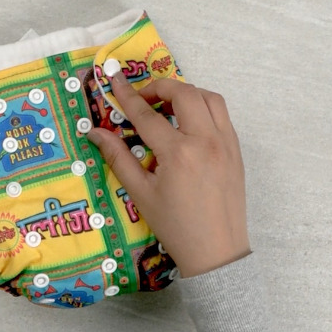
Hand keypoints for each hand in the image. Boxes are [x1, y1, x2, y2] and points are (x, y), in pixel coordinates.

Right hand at [88, 75, 250, 277]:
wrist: (216, 252)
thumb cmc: (175, 226)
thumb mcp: (141, 193)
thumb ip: (118, 157)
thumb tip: (95, 132)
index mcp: (179, 153)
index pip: (147, 114)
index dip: (127, 95)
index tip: (114, 79)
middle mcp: (206, 140)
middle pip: (184, 93)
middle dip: (159, 88)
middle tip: (142, 99)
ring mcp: (226, 143)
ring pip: (209, 97)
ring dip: (186, 93)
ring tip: (167, 107)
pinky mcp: (237, 150)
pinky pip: (222, 115)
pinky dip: (204, 108)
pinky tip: (188, 123)